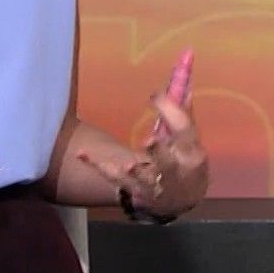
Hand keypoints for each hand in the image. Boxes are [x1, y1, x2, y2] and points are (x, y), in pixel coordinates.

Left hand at [77, 71, 208, 217]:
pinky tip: (81, 154)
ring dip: (133, 171)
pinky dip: (96, 165)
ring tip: (128, 165)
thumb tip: (182, 73)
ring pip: (140, 176)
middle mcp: (174, 172)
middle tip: (151, 141)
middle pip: (167, 162)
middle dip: (160, 152)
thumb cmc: (186, 161)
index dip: (171, 112)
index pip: (184, 130)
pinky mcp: (132, 191)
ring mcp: (152, 185)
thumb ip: (182, 109)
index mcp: (192, 153)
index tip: (155, 95)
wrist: (180, 199)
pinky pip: (112, 177)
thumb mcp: (190, 138)